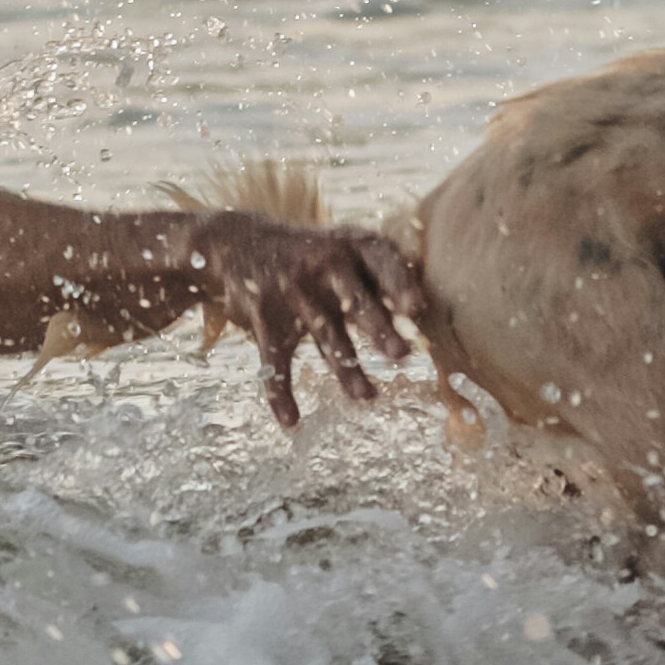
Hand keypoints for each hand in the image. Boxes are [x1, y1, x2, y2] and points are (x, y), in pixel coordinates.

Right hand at [188, 208, 429, 424]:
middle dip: (377, 328)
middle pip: (354, 300)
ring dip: (346, 367)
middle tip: (401, 354)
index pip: (380, 260)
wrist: (239, 244)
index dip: (399, 283)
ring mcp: (292, 293)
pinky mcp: (265, 320)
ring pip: (324, 336)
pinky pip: (274, 360)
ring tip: (367, 396)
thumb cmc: (312, 254)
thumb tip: (426, 309)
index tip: (416, 308)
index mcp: (350, 246)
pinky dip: (280, 392)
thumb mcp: (345, 247)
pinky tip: (290, 420)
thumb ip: (381, 273)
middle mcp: (322, 266)